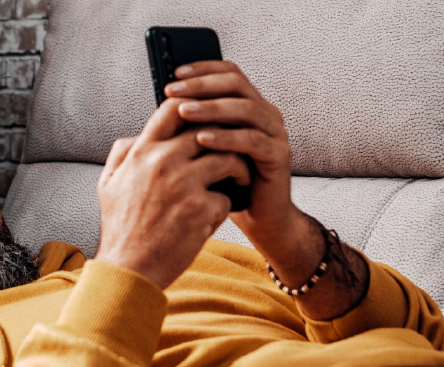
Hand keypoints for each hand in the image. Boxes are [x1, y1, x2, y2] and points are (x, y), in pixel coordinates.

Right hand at [94, 98, 251, 288]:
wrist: (129, 269)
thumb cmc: (121, 228)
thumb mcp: (108, 184)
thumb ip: (122, 154)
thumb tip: (137, 136)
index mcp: (141, 152)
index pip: (175, 108)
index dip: (197, 108)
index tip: (207, 119)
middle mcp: (163, 162)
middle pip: (209, 131)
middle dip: (226, 138)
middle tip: (235, 149)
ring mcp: (184, 185)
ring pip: (228, 158)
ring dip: (238, 168)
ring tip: (239, 178)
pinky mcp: (201, 209)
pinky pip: (228, 196)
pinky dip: (227, 204)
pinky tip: (219, 214)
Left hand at [166, 61, 366, 318]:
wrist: (259, 220)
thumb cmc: (228, 183)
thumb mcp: (208, 149)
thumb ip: (196, 125)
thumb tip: (164, 102)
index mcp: (251, 107)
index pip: (230, 74)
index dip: (204, 68)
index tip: (176, 73)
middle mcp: (267, 115)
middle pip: (237, 85)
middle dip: (202, 85)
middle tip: (173, 91)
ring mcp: (276, 134)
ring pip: (245, 109)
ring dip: (211, 108)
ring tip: (183, 111)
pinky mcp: (279, 156)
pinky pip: (253, 140)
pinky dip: (226, 137)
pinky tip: (202, 139)